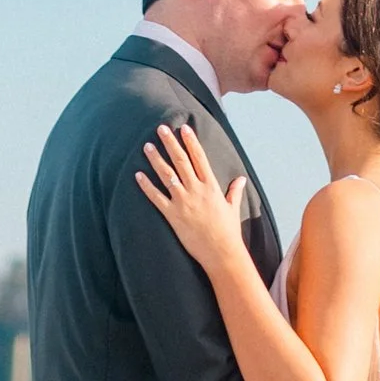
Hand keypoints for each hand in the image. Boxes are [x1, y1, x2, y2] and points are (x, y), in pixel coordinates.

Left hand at [137, 122, 251, 275]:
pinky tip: (138, 175)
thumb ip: (234, 191)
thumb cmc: (228, 231)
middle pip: (181, 161)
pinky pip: (156, 197)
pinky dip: (146, 186)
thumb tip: (241, 180)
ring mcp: (183, 202)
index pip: (199, 158)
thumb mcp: (232, 208)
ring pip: (167, 175)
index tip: (184, 128)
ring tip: (147, 146)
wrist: (221, 252)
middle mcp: (196, 190)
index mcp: (211, 186)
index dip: (191, 142)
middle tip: (161, 128)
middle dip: (170, 143)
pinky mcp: (173, 215)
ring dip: (156, 159)